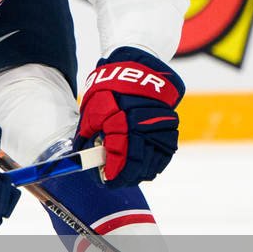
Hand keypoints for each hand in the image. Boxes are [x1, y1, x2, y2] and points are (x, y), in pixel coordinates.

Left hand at [78, 47, 183, 186]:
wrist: (139, 69)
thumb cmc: (111, 89)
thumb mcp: (92, 110)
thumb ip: (87, 135)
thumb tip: (82, 156)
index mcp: (122, 123)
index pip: (120, 159)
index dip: (114, 175)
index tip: (106, 182)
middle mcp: (144, 127)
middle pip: (139, 165)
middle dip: (127, 177)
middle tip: (117, 182)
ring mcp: (160, 127)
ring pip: (155, 161)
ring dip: (142, 172)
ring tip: (130, 176)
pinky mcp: (171, 126)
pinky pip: (166, 152)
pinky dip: (156, 163)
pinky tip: (146, 167)